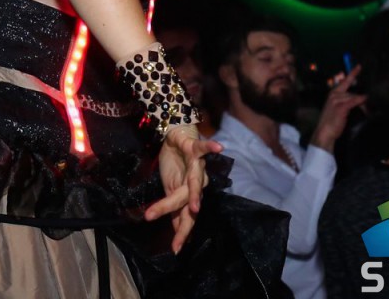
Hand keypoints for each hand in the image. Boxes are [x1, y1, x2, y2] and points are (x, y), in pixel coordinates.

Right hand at [145, 130, 222, 253]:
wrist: (175, 138)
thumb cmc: (174, 166)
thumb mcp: (169, 188)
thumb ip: (174, 208)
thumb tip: (176, 230)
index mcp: (189, 194)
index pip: (185, 216)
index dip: (182, 233)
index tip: (176, 251)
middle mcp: (197, 183)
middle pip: (188, 204)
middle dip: (184, 221)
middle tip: (180, 239)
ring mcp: (197, 167)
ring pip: (194, 182)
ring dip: (194, 194)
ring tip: (194, 208)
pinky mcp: (194, 149)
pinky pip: (202, 148)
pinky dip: (210, 147)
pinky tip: (219, 147)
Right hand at [309, 64, 367, 151]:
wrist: (325, 132)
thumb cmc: (332, 122)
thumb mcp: (338, 109)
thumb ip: (348, 102)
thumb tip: (361, 99)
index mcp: (333, 93)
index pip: (344, 81)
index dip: (352, 73)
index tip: (359, 66)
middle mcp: (334, 94)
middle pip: (353, 92)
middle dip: (361, 100)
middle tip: (367, 109)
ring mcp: (337, 100)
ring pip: (354, 97)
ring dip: (362, 105)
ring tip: (366, 112)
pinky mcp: (340, 106)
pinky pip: (354, 101)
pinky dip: (360, 100)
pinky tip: (364, 100)